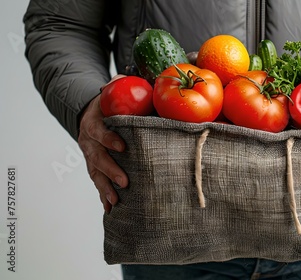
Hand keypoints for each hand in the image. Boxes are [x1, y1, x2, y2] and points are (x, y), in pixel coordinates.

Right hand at [78, 75, 127, 212]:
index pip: (99, 131)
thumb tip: (135, 81)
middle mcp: (88, 140)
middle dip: (110, 170)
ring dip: (104, 188)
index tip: (123, 147)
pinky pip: (96, 181)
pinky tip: (110, 209)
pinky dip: (102, 195)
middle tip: (124, 182)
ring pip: (94, 173)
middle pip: (96, 157)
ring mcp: (89, 154)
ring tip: (116, 202)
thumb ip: (123, 84)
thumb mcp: (114, 90)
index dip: (109, 139)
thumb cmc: (110, 101)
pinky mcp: (93, 165)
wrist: (91, 111)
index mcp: (94, 122)